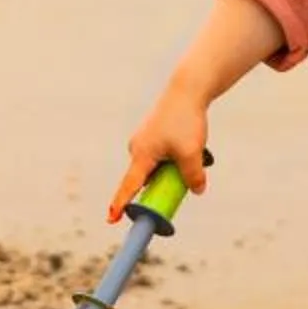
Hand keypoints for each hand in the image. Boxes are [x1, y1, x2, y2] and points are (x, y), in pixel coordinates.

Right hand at [111, 85, 209, 223]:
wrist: (187, 89)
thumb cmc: (185, 120)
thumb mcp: (192, 153)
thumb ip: (193, 176)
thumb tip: (197, 190)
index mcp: (141, 155)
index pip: (129, 187)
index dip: (121, 204)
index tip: (111, 219)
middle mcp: (138, 148)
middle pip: (148, 179)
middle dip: (165, 183)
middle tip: (185, 177)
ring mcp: (145, 141)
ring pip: (159, 167)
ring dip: (175, 167)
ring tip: (194, 148)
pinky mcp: (154, 134)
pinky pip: (164, 155)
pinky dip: (177, 156)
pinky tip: (191, 140)